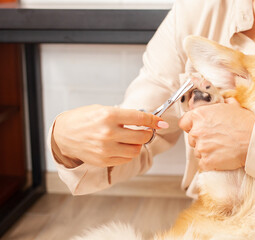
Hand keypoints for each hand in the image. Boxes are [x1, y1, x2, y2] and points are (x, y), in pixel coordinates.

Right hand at [52, 104, 168, 167]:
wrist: (63, 134)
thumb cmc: (83, 119)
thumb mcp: (102, 109)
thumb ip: (124, 115)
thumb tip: (146, 120)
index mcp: (109, 116)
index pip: (140, 119)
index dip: (154, 121)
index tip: (162, 123)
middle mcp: (108, 133)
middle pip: (142, 137)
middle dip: (148, 133)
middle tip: (146, 130)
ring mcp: (105, 149)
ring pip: (136, 150)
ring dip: (138, 144)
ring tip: (132, 138)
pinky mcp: (103, 160)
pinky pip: (126, 159)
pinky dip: (129, 153)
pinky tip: (122, 146)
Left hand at [179, 98, 254, 170]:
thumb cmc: (245, 123)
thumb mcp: (233, 106)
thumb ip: (221, 104)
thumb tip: (222, 102)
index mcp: (199, 115)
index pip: (184, 122)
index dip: (191, 126)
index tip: (198, 129)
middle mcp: (197, 131)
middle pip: (192, 138)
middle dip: (201, 139)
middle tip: (216, 139)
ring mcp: (201, 148)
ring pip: (198, 152)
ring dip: (207, 151)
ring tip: (222, 149)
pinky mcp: (206, 161)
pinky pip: (203, 164)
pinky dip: (211, 163)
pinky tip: (222, 158)